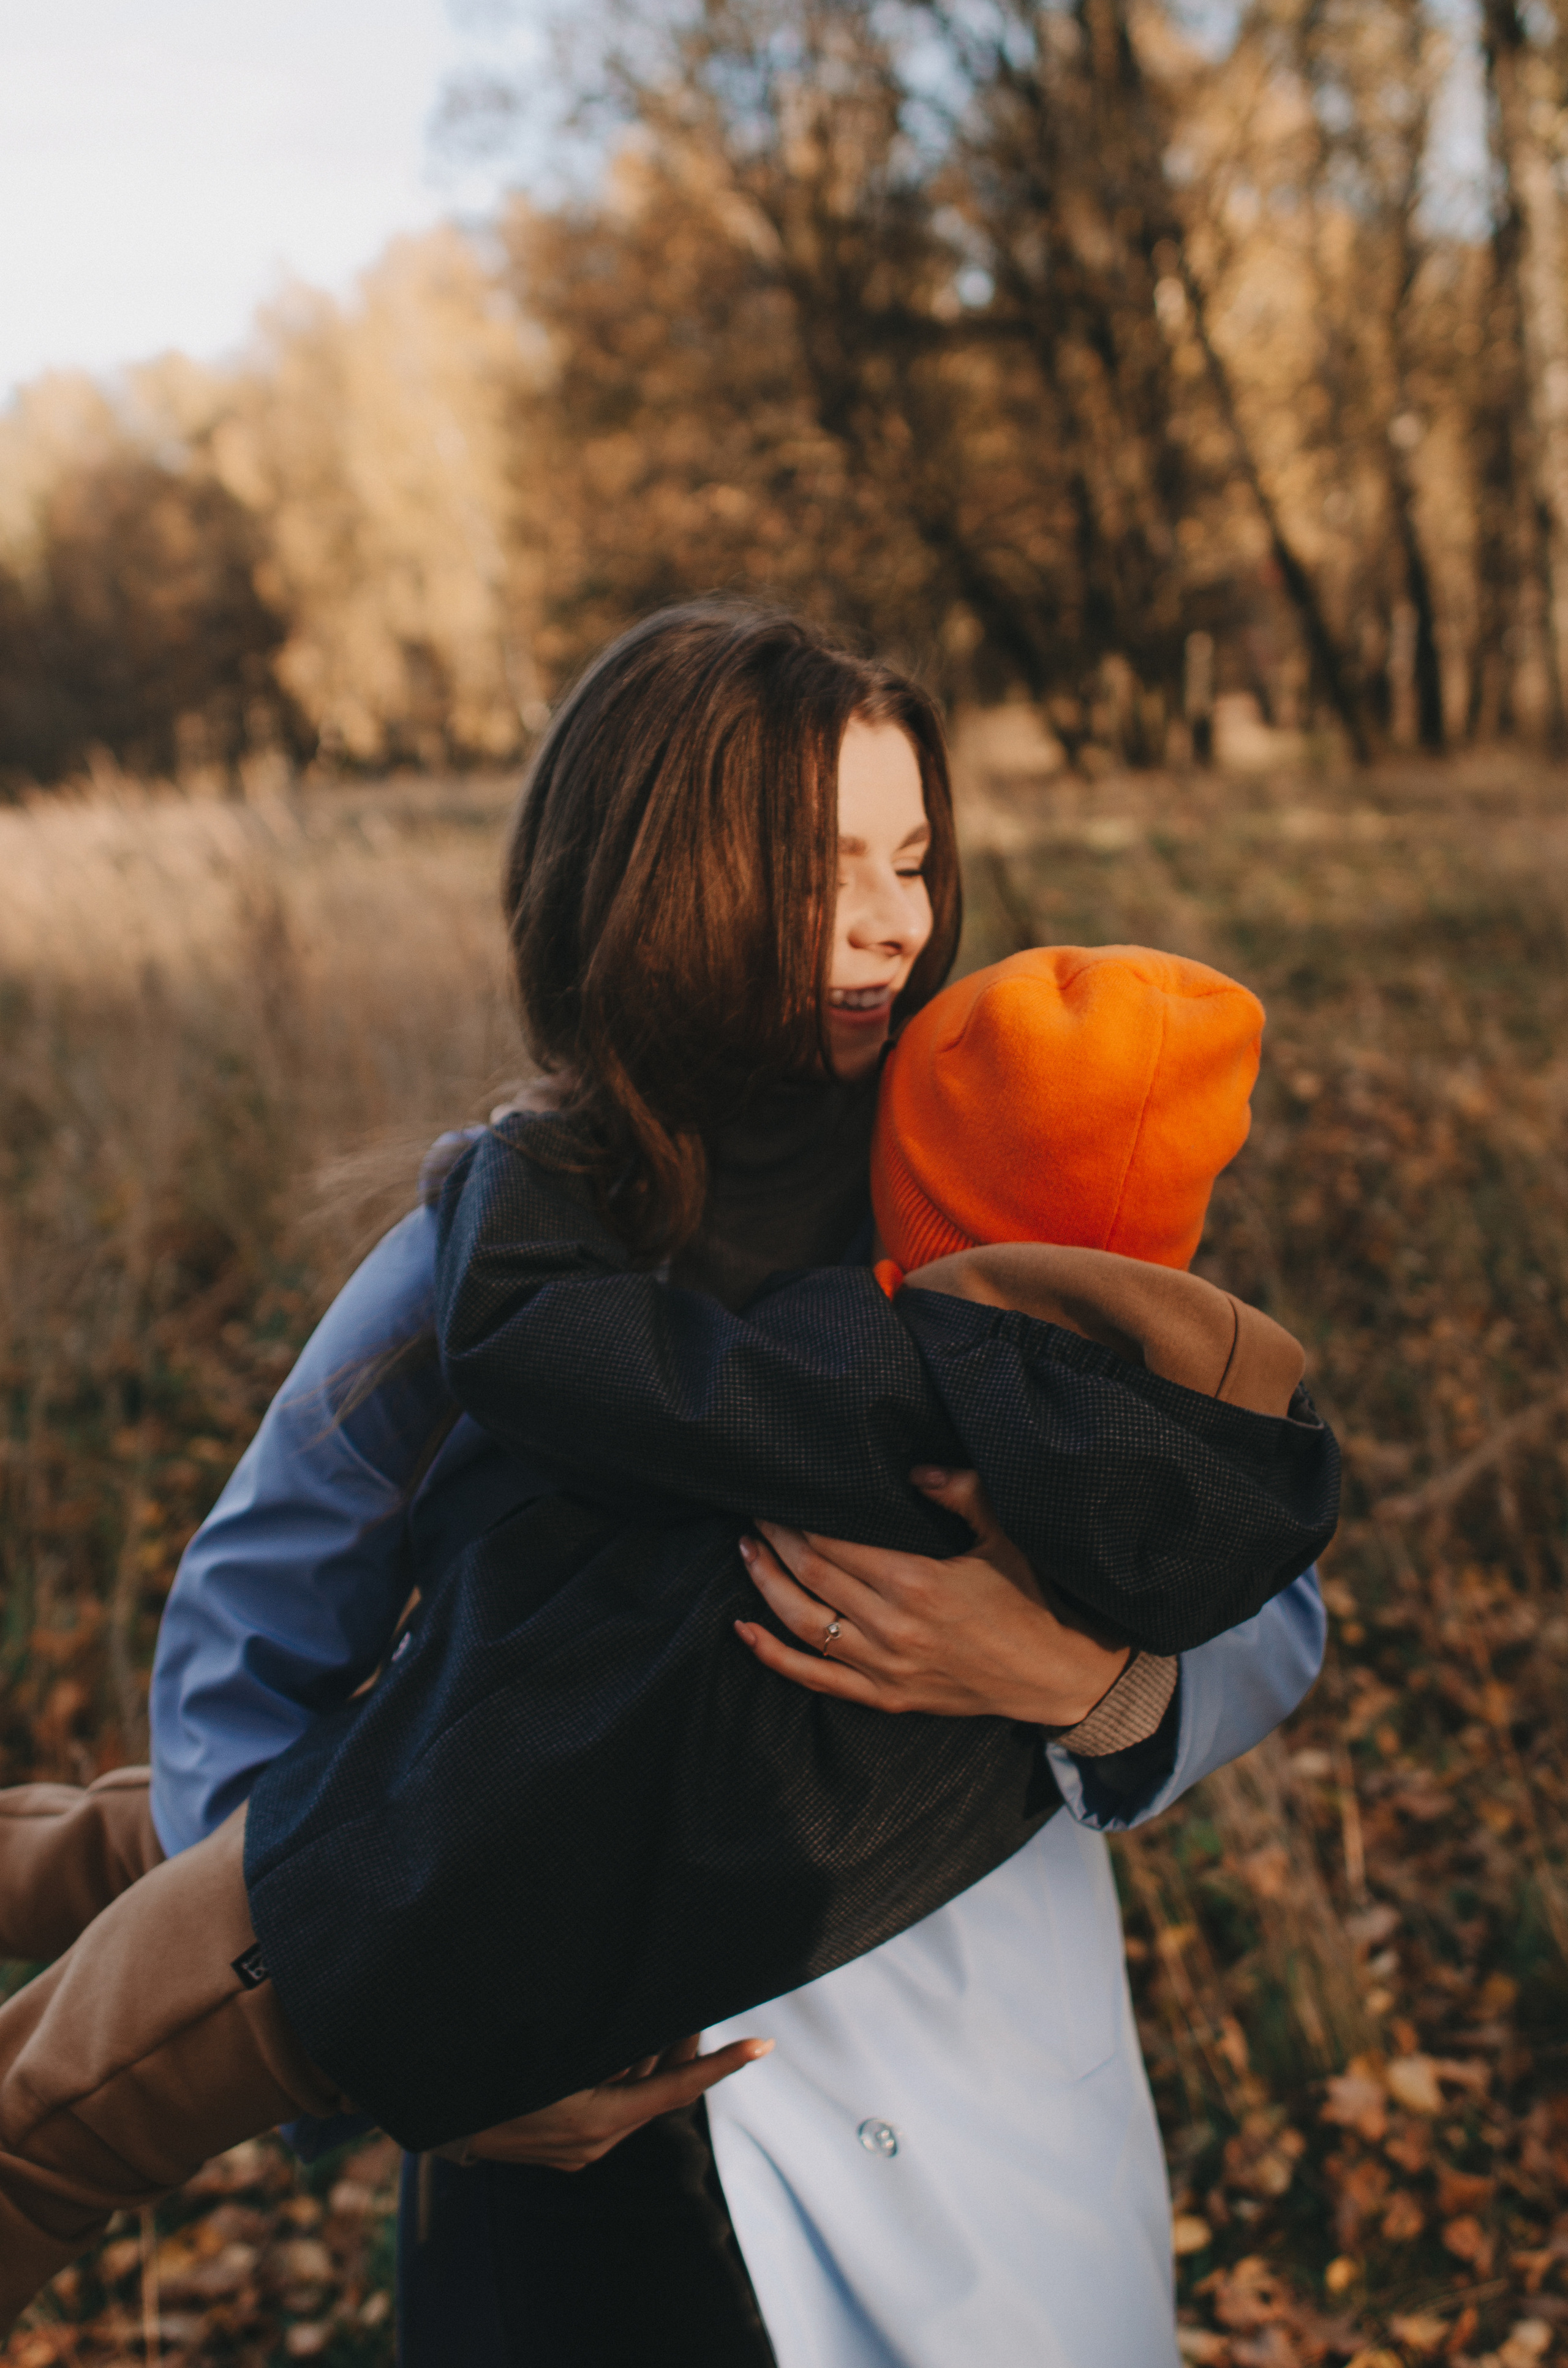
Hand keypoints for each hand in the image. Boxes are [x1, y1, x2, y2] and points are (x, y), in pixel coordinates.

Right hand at [462, 2032, 771, 2171]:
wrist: (433, 2122)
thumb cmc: (488, 2074)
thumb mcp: (548, 2052)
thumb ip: (599, 2039)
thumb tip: (639, 2012)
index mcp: (597, 2121)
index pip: (676, 2089)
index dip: (720, 2065)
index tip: (762, 2045)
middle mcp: (596, 2143)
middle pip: (659, 2091)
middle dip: (683, 2049)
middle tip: (699, 2003)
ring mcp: (579, 2151)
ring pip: (634, 2097)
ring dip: (650, 2059)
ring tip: (661, 2011)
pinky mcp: (563, 2147)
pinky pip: (609, 2105)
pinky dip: (621, 2074)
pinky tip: (618, 2042)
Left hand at [734, 1468, 1129, 1726]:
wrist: (1054, 1674)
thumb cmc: (1030, 1597)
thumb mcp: (1004, 1533)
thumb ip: (961, 1491)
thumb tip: (913, 1470)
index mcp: (919, 1580)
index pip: (837, 1540)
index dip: (801, 1515)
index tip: (781, 1492)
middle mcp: (894, 1626)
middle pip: (812, 1573)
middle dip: (776, 1538)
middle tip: (755, 1511)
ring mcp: (885, 1667)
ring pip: (802, 1621)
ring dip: (766, 1583)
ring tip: (746, 1550)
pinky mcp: (885, 1697)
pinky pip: (815, 1677)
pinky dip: (773, 1654)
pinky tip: (744, 1629)